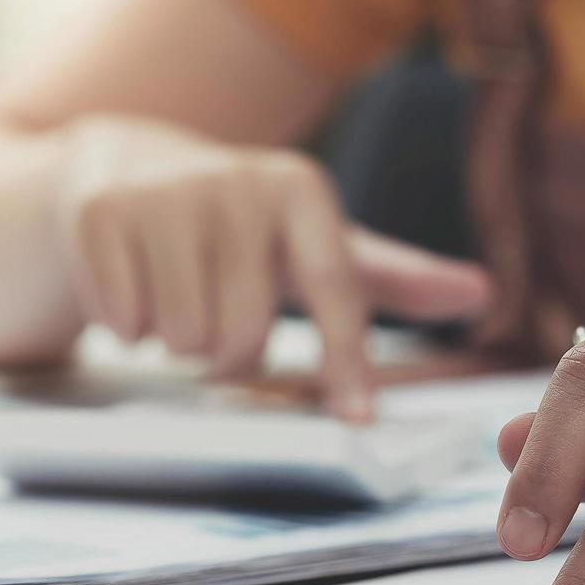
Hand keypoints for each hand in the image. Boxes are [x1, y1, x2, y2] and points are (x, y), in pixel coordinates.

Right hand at [52, 117, 492, 418]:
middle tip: (217, 320)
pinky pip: (123, 323)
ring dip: (177, 343)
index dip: (346, 360)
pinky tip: (131, 284)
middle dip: (229, 355)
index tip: (358, 420)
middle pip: (245, 335)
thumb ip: (395, 274)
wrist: (125, 164)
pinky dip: (124, 325)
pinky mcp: (101, 213)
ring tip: (176, 296)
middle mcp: (237, 181)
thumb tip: (483, 292)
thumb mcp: (314, 241)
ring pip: (182, 338)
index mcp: (300, 189)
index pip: (335, 289)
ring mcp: (164, 193)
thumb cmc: (243, 223)